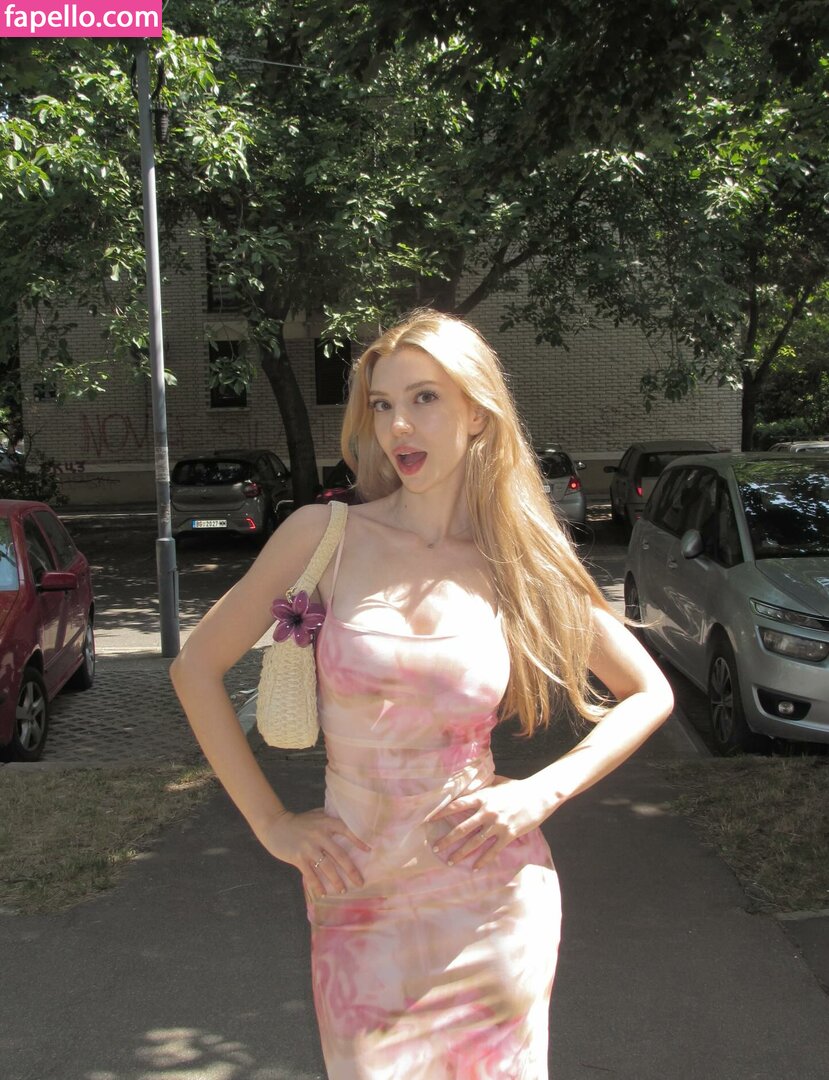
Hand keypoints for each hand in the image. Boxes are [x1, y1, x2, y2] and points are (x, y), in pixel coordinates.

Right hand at [258, 808, 370, 899]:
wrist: (275, 825)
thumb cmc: (298, 821)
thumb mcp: (316, 815)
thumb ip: (329, 818)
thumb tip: (349, 822)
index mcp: (326, 823)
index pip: (346, 830)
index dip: (358, 840)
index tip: (369, 851)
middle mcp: (319, 835)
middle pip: (339, 855)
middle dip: (351, 870)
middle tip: (359, 882)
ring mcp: (308, 847)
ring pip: (326, 867)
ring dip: (336, 881)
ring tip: (343, 890)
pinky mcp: (298, 857)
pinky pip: (310, 874)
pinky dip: (317, 885)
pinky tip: (323, 894)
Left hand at [426, 776, 545, 870]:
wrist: (539, 795)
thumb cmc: (518, 787)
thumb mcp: (498, 782)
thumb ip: (483, 785)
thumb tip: (471, 783)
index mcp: (483, 797)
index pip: (457, 805)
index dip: (442, 812)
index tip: (429, 820)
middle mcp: (487, 811)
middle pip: (462, 828)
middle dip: (447, 839)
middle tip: (435, 848)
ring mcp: (498, 824)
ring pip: (475, 842)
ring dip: (461, 853)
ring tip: (450, 861)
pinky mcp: (508, 834)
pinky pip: (493, 851)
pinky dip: (483, 860)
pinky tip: (475, 868)